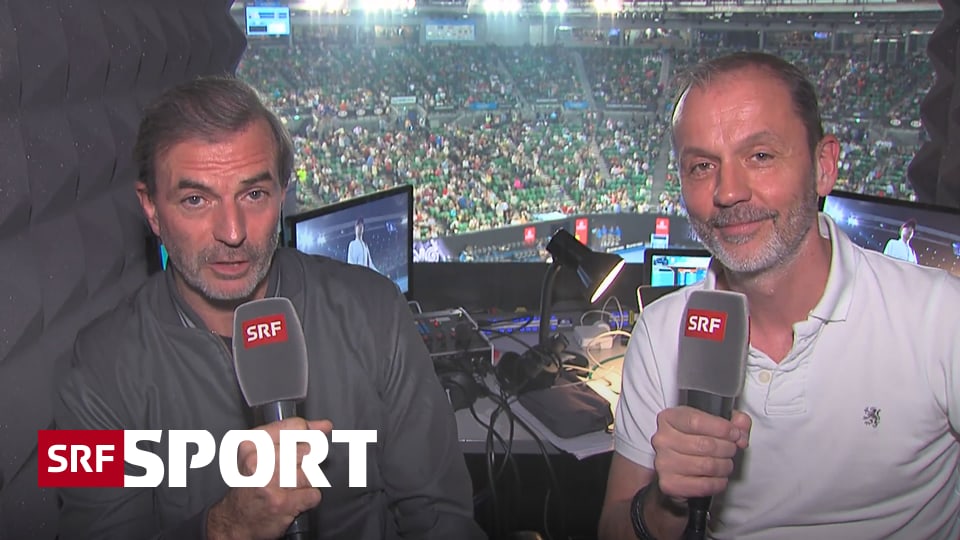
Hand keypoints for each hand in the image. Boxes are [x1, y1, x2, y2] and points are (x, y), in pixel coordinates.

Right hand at [207, 417, 333, 539]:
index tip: (312, 439)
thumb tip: (324, 426)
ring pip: (311, 473)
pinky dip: (307, 499)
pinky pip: (314, 494)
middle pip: (307, 450)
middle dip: (305, 462)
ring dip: (304, 483)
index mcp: (252, 443)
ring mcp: (270, 483)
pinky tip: (291, 500)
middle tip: (289, 471)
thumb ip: (294, 435)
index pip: (296, 428)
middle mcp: (258, 461)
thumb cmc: (251, 483)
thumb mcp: (262, 451)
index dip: (309, 434)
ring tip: (286, 487)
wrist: (235, 520)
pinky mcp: (282, 502)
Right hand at [651, 407, 750, 501]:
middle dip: (727, 448)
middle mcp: (662, 440)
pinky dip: (718, 483)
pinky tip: (718, 477)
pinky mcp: (670, 484)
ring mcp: (664, 463)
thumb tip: (741, 426)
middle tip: (731, 449)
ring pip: (707, 466)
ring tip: (725, 463)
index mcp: (670, 418)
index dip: (722, 428)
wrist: (677, 468)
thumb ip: (733, 420)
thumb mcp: (713, 423)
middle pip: (704, 444)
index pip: (696, 421)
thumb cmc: (694, 441)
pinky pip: (704, 485)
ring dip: (724, 466)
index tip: (735, 433)